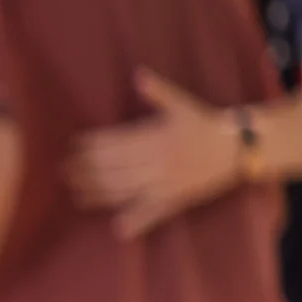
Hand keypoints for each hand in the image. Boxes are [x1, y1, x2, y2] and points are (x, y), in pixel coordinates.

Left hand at [67, 69, 241, 238]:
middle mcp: (158, 161)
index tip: (74, 145)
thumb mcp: (182, 105)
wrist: (237, 148)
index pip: (116, 142)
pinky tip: (117, 227)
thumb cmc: (205, 124)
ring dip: (98, 192)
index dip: (93, 145)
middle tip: (63, 170)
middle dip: (86, 169)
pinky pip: (153, 213)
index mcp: (156, 137)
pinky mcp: (176, 199)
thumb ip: (158, 92)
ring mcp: (166, 182)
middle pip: (114, 167)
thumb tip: (138, 74)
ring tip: (74, 191)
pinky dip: (136, 221)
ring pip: (125, 190)